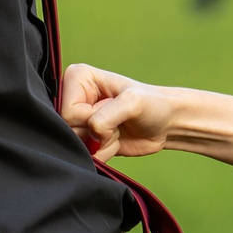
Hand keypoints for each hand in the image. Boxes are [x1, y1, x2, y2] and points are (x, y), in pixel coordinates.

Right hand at [61, 63, 177, 162]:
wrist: (166, 123)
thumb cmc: (152, 105)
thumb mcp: (131, 103)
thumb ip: (105, 118)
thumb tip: (90, 136)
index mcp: (77, 77)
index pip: (67, 111)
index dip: (90, 118)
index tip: (112, 110)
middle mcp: (73, 96)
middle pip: (69, 129)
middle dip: (97, 132)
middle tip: (117, 122)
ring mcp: (79, 118)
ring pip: (77, 143)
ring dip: (102, 143)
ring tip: (118, 129)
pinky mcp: (86, 137)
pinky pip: (85, 155)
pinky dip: (104, 153)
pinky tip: (117, 140)